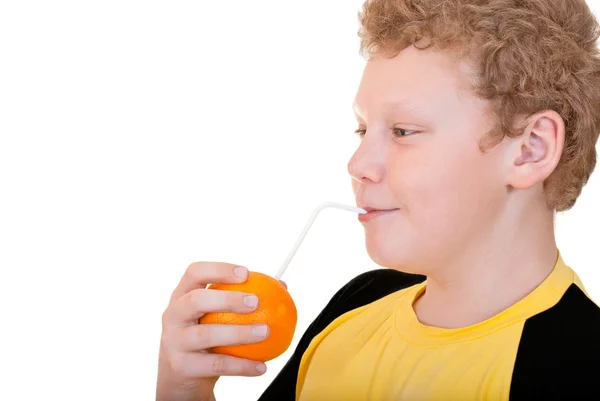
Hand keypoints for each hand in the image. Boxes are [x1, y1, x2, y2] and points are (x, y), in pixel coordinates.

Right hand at [156, 262, 276, 400]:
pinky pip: (216, 365)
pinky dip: (242, 366)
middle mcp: (173, 315)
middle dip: (227, 298)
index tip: (246, 273)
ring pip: (206, 335)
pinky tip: (262, 367)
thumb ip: (244, 299)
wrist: (182, 377)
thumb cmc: (205, 338)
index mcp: (181, 295)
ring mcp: (174, 341)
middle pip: (196, 300)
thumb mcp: (216, 316)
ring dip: (240, 333)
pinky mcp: (181, 367)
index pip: (195, 272)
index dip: (219, 269)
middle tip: (256, 302)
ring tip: (265, 332)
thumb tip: (281, 285)